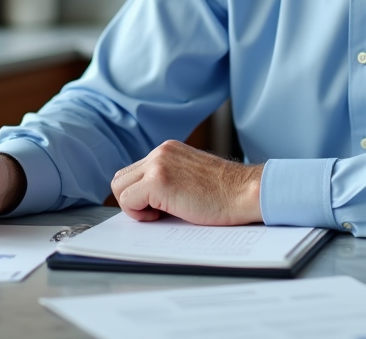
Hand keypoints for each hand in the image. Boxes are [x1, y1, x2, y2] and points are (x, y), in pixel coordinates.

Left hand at [110, 140, 262, 224]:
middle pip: (122, 178)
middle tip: (157, 212)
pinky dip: (138, 214)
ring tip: (160, 214)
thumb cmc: (226, 193)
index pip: (134, 172)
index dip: (141, 194)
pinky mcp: (158, 181)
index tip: (158, 207)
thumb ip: (170, 179)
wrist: (246, 192)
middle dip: (133, 199)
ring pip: (119, 188)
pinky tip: (163, 216)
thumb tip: (145, 200)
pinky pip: (127, 200)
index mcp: (168, 150)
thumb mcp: (192, 176)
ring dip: (134, 206)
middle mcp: (160, 152)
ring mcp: (158, 164)